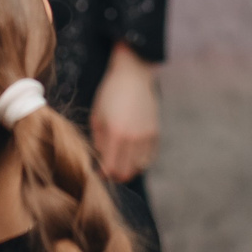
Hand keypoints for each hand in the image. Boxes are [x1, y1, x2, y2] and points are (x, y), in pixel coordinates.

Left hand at [91, 46, 159, 180]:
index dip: (104, 175)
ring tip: (121, 162)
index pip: (111, 168)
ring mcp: (147, 136)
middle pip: (126, 172)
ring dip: (129, 168)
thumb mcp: (96, 117)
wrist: (133, 76)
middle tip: (109, 171)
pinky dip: (140, 161)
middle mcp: (133, 138)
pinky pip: (149, 157)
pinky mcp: (155, 132)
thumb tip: (100, 161)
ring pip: (139, 167)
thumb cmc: (109, 94)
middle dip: (116, 175)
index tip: (99, 172)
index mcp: (115, 134)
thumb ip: (98, 142)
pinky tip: (132, 155)